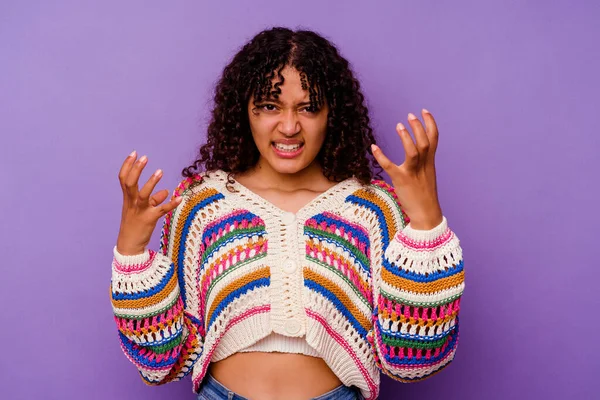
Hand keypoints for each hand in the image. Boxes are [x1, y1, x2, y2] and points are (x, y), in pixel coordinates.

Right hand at [116, 151, 181, 254]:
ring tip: (160, 171)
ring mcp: (140, 211)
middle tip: (144, 157)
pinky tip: (179, 199)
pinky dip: (170, 204)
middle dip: (136, 169)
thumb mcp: (141, 210)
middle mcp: (132, 203)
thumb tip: (166, 191)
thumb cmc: (134, 225)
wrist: (129, 245)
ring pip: (144, 195)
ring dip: (151, 183)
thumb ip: (154, 199)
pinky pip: (161, 210)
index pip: (123, 179)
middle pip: (130, 183)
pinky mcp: (150, 219)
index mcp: (128, 199)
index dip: (128, 165)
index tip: (134, 153)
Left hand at [371, 109, 442, 229]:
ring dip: (406, 138)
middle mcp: (424, 166)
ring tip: (399, 125)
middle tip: (410, 115)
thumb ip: (423, 164)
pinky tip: (373, 147)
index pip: (434, 139)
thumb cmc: (425, 197)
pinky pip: (390, 167)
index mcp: (430, 164)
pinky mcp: (402, 181)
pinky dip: (382, 156)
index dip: (430, 124)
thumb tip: (418, 154)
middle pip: (425, 142)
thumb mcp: (427, 177)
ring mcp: (413, 173)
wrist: (427, 216)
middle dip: (418, 127)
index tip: (424, 111)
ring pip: (413, 152)